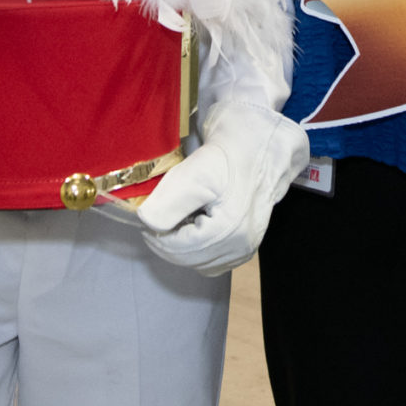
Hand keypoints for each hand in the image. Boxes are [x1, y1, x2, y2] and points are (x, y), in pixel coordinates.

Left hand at [135, 96, 310, 275]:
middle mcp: (242, 246)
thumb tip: (148, 224)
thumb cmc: (229, 153)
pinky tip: (198, 222)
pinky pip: (212, 261)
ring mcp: (246, 248)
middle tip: (162, 211)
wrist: (259, 144)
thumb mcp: (194, 172)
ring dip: (183, 243)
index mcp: (230, 231)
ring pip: (198, 262)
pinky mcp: (247, 246)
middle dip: (168, 237)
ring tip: (184, 213)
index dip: (154, 233)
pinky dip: (198, 248)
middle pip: (187, 258)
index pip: (176, 250)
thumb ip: (168, 203)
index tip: (146, 213)